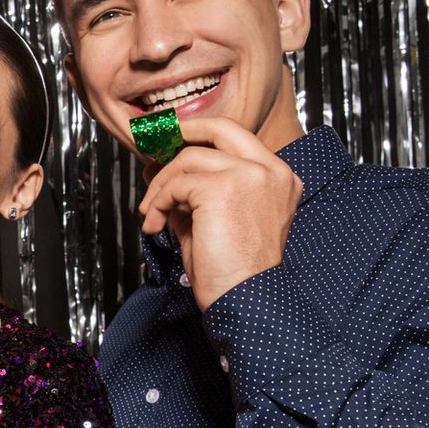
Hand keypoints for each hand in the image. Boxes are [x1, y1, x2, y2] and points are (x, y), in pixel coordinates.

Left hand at [138, 116, 301, 309]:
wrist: (245, 299)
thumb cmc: (232, 270)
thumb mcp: (214, 218)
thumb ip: (194, 190)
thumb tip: (158, 170)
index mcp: (278, 177)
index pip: (236, 138)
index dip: (200, 134)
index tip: (172, 142)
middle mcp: (270, 170)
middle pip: (219, 128)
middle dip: (181, 132)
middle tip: (154, 148)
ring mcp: (249, 175)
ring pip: (188, 159)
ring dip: (159, 187)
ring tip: (151, 214)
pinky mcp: (222, 187)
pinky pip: (176, 184)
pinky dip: (157, 204)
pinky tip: (155, 226)